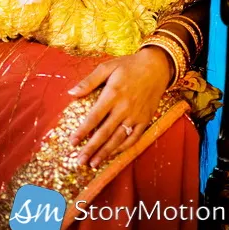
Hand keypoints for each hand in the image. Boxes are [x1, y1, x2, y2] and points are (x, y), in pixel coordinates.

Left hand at [68, 47, 171, 168]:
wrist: (157, 66)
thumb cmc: (130, 65)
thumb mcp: (108, 67)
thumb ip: (89, 81)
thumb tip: (71, 93)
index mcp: (113, 93)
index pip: (94, 117)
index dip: (82, 131)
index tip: (72, 142)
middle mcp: (124, 107)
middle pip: (105, 132)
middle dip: (91, 148)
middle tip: (79, 161)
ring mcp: (136, 115)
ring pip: (118, 138)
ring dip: (105, 152)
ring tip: (93, 163)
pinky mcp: (145, 119)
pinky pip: (133, 138)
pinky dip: (123, 148)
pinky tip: (113, 154)